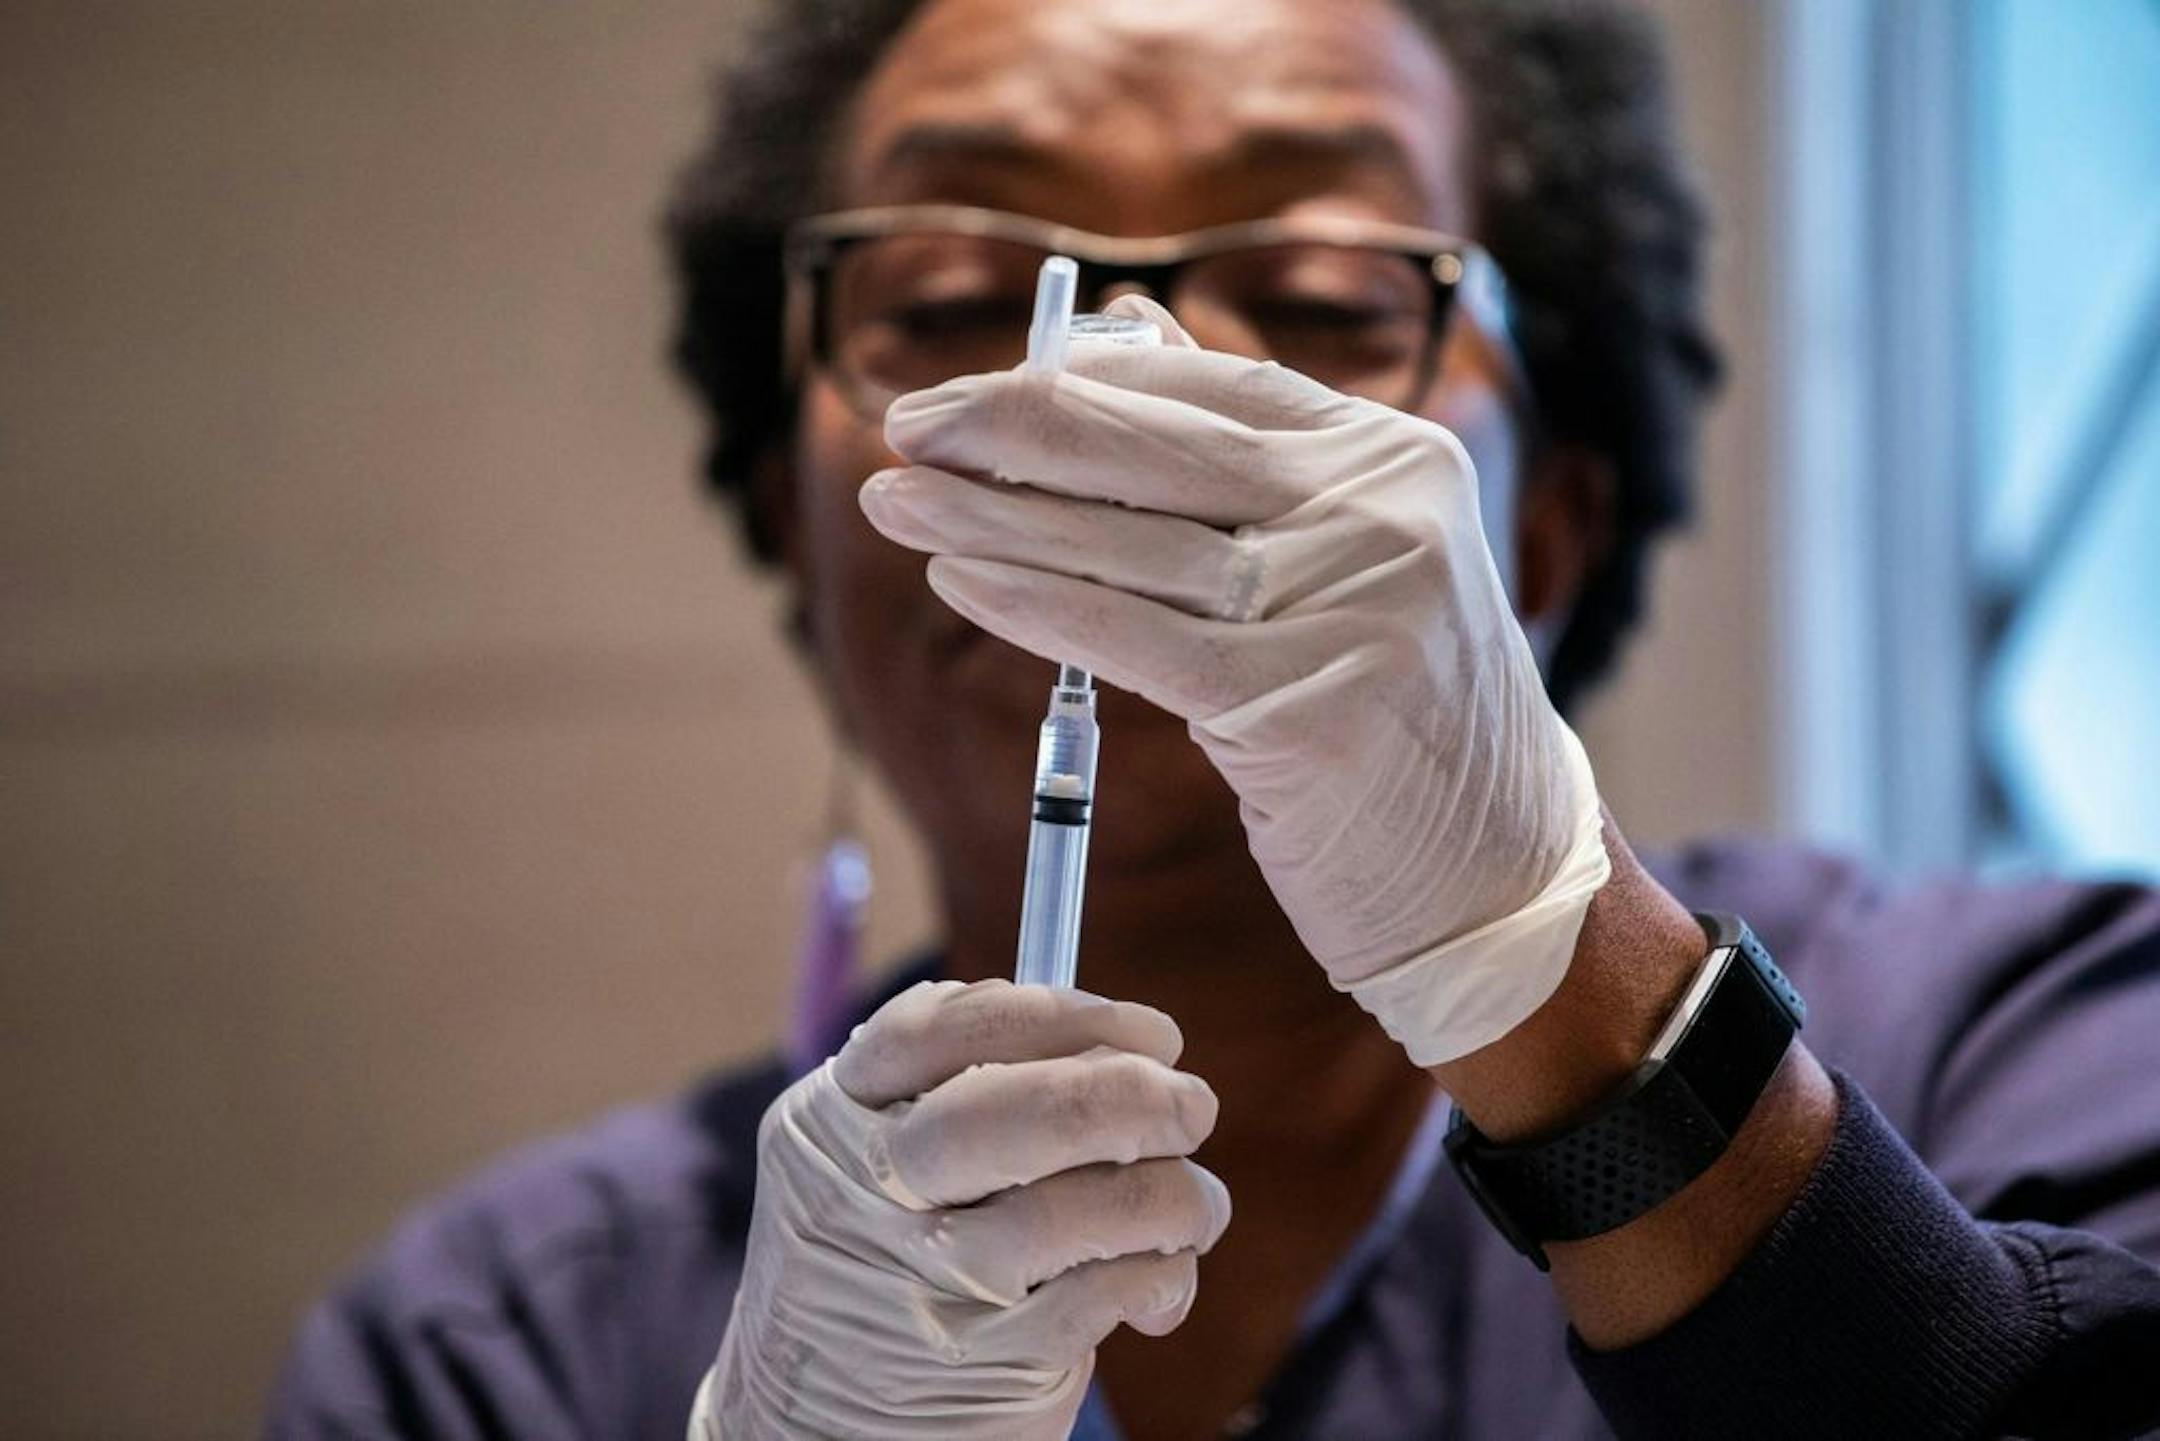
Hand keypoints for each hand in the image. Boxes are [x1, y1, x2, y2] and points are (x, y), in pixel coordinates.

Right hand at [694, 979, 1228, 1438]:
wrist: (824, 1427)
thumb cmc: (890, 1262)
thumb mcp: (880, 1167)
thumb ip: (976, 1093)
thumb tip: (1135, 1049)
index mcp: (828, 1124)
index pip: (933, 1031)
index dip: (1058, 1018)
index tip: (1151, 1033)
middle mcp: (859, 1198)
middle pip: (998, 1116)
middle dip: (1122, 1098)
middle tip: (1193, 1105)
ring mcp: (916, 1287)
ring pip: (1063, 1213)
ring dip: (1168, 1199)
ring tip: (1196, 1206)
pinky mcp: (979, 1368)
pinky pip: (1099, 1296)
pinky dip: (1157, 1275)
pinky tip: (1161, 1281)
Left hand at [865, 298, 1609, 1064]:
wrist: (1501, 879)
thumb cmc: (1399, 722)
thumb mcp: (1348, 570)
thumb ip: (1246, 468)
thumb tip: (1113, 344)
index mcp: (1396, 458)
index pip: (1212, 388)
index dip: (1080, 381)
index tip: (973, 391)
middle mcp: (1384, 513)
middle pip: (1161, 448)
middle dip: (1014, 428)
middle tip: (905, 425)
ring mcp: (1353, 606)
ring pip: (1133, 543)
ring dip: (994, 516)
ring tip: (897, 499)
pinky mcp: (1308, 707)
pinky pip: (1136, 641)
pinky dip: (1036, 604)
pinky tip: (960, 579)